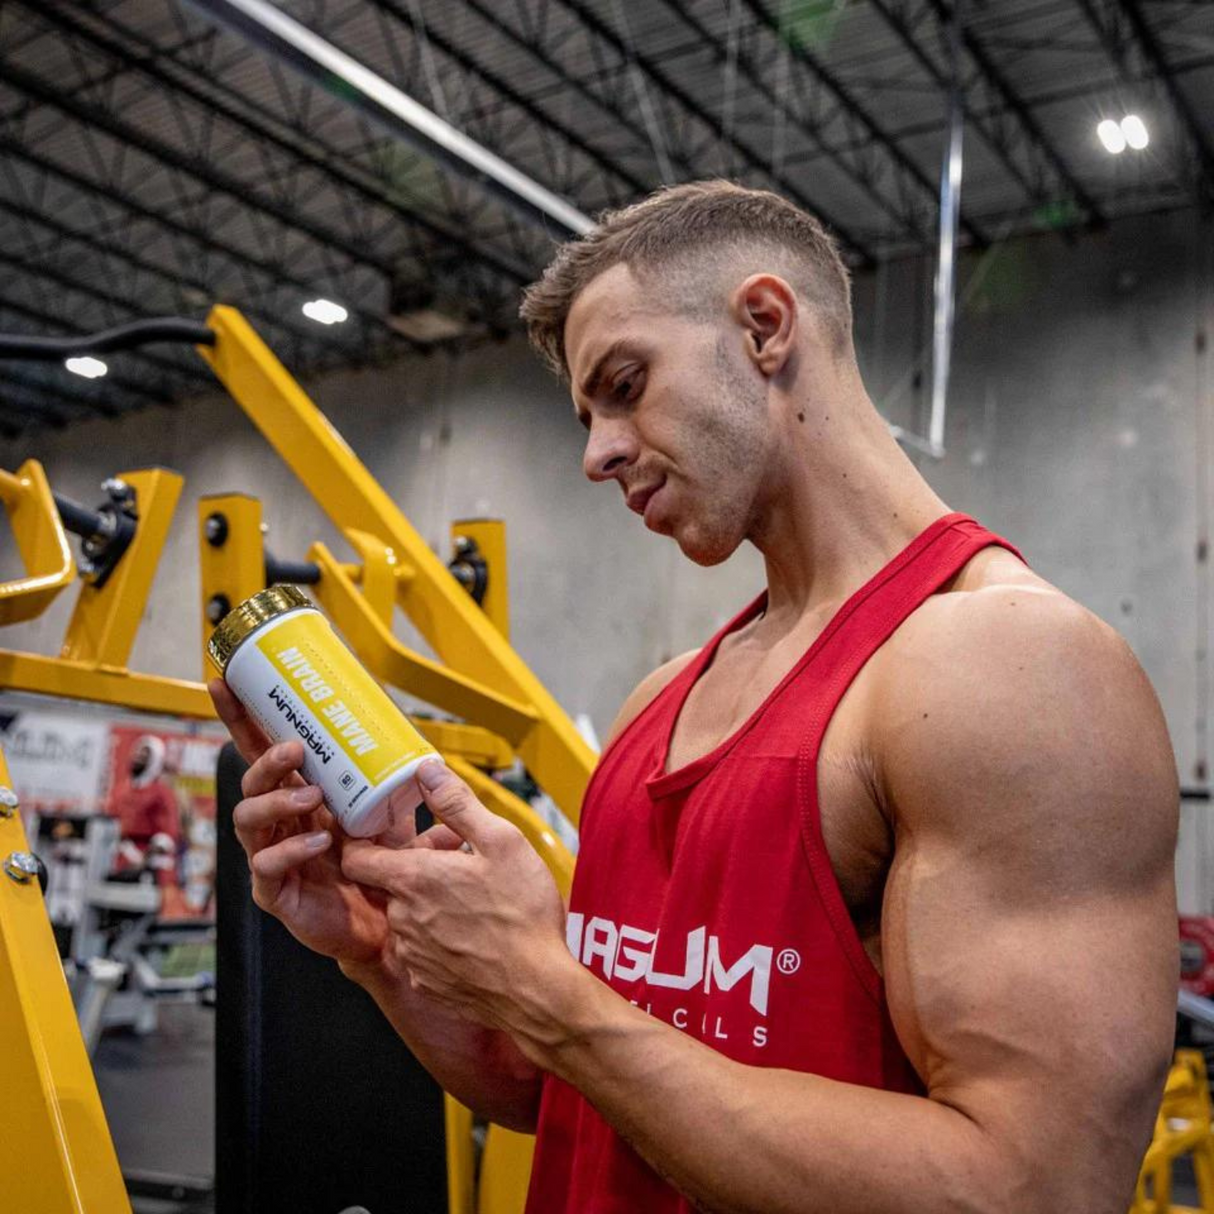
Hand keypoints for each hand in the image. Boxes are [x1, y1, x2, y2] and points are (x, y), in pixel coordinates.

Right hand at [210, 678, 403, 966]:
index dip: (242, 717)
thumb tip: (432, 763)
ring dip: (276, 799)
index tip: (226, 682)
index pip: (263, 750)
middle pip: (251, 780)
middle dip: (266, 759)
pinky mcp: (276, 892)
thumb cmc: (383, 870)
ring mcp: (273, 856)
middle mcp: (280, 822)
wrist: (387, 928)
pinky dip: (291, 850)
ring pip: (249, 819)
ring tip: (311, 794)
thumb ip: (407, 793)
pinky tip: (319, 844)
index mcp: (299, 796)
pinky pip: (267, 866)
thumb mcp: (396, 821)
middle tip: (294, 748)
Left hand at [341, 760, 575, 1046]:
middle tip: (458, 861)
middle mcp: (402, 918)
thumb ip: (458, 804)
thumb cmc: (522, 915)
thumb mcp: (501, 842)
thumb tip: (426, 771)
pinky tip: (477, 933)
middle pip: (390, 884)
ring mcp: (413, 953)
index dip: (365, 841)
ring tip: (474, 898)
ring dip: (430, 904)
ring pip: (408, 917)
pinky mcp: (428, 981)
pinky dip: (441, 938)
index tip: (387, 833)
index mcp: (414, 879)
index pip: (357, 857)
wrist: (538, 989)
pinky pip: (423, 950)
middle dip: (417, 869)